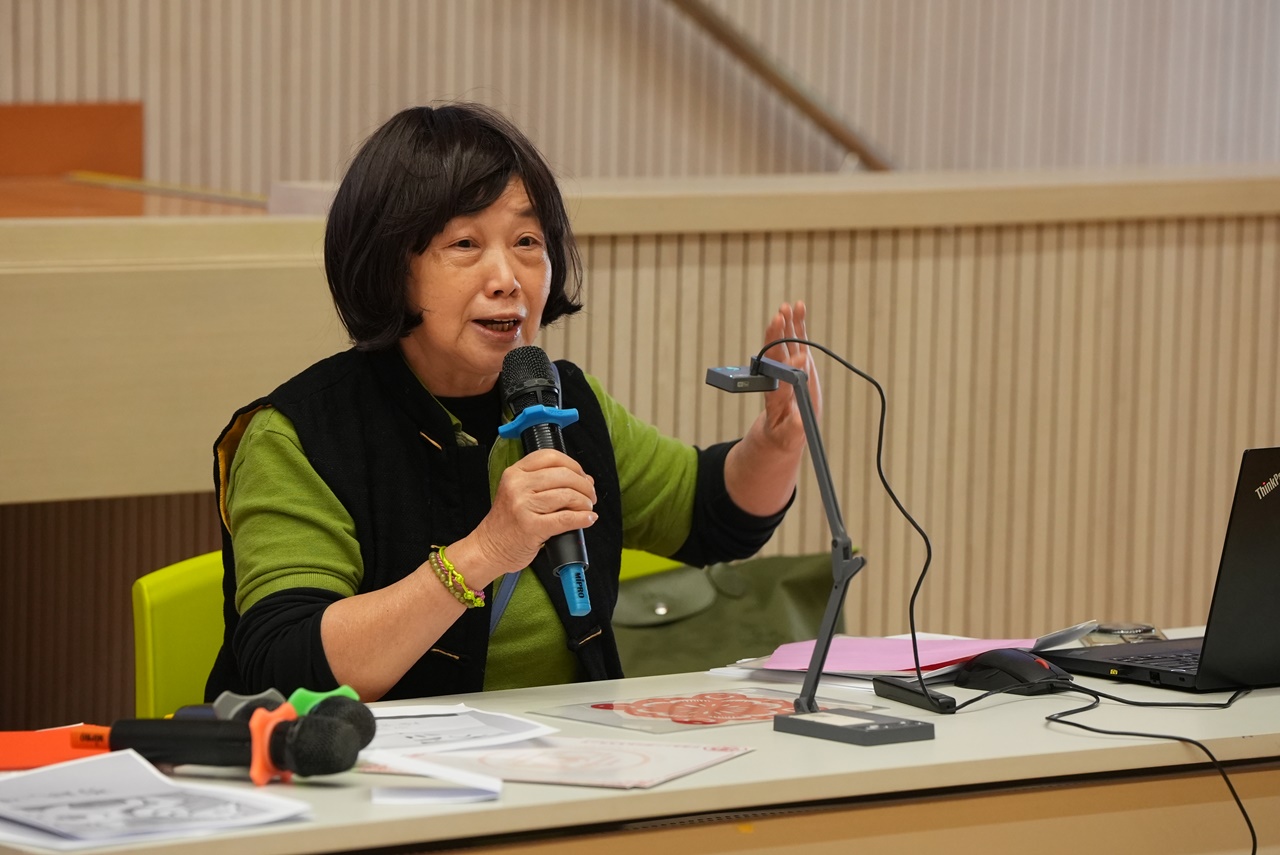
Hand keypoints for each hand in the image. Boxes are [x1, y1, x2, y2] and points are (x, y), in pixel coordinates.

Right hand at [463, 449, 597, 580]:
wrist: (489, 548)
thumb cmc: (507, 523)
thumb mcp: (518, 493)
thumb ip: (545, 483)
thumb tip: (584, 480)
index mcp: (514, 473)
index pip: (550, 456)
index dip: (573, 464)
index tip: (582, 475)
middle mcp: (517, 486)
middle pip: (563, 475)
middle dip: (584, 485)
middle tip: (590, 496)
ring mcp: (523, 506)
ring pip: (567, 495)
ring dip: (585, 502)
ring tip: (587, 509)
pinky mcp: (531, 527)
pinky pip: (566, 519)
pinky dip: (582, 518)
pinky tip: (588, 519)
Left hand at [759, 301, 821, 453]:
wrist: (785, 427)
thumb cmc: (785, 434)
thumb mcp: (788, 436)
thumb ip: (792, 429)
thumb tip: (797, 421)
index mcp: (777, 397)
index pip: (781, 380)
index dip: (788, 369)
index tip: (798, 358)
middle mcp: (780, 378)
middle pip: (776, 356)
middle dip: (778, 337)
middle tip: (779, 318)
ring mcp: (788, 367)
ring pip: (784, 343)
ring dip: (785, 325)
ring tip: (785, 307)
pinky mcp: (798, 362)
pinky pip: (796, 340)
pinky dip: (797, 324)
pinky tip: (798, 307)